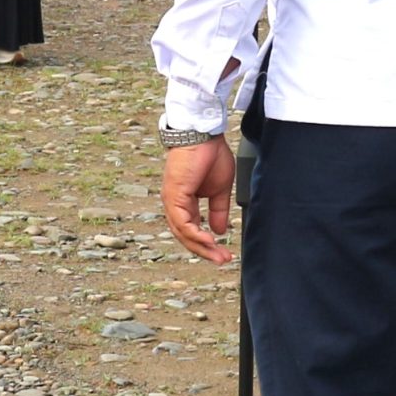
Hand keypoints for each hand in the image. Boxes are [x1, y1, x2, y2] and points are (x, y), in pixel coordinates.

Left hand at [162, 138, 236, 264]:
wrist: (203, 135)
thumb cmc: (209, 155)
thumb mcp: (219, 190)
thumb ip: (218, 211)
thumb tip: (219, 231)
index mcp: (184, 203)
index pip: (192, 231)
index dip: (207, 245)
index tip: (224, 254)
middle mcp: (175, 205)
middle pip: (186, 236)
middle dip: (205, 251)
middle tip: (222, 260)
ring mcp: (172, 201)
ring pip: (182, 233)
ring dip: (201, 246)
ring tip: (218, 255)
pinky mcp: (173, 195)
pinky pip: (182, 222)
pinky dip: (195, 234)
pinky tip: (209, 241)